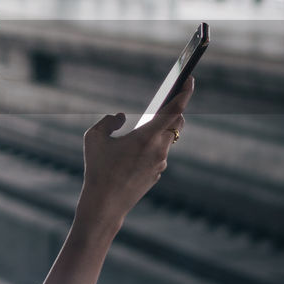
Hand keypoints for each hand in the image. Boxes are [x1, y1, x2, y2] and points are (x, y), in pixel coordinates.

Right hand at [79, 77, 193, 231]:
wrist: (105, 204)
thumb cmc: (97, 169)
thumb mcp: (93, 138)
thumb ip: (108, 122)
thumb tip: (121, 117)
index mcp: (146, 137)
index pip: (174, 110)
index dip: (184, 93)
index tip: (189, 79)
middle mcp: (159, 149)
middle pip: (177, 123)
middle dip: (175, 109)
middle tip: (171, 97)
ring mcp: (160, 163)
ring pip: (168, 139)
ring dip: (162, 129)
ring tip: (152, 120)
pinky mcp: (156, 174)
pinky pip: (159, 154)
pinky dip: (153, 146)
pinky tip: (140, 147)